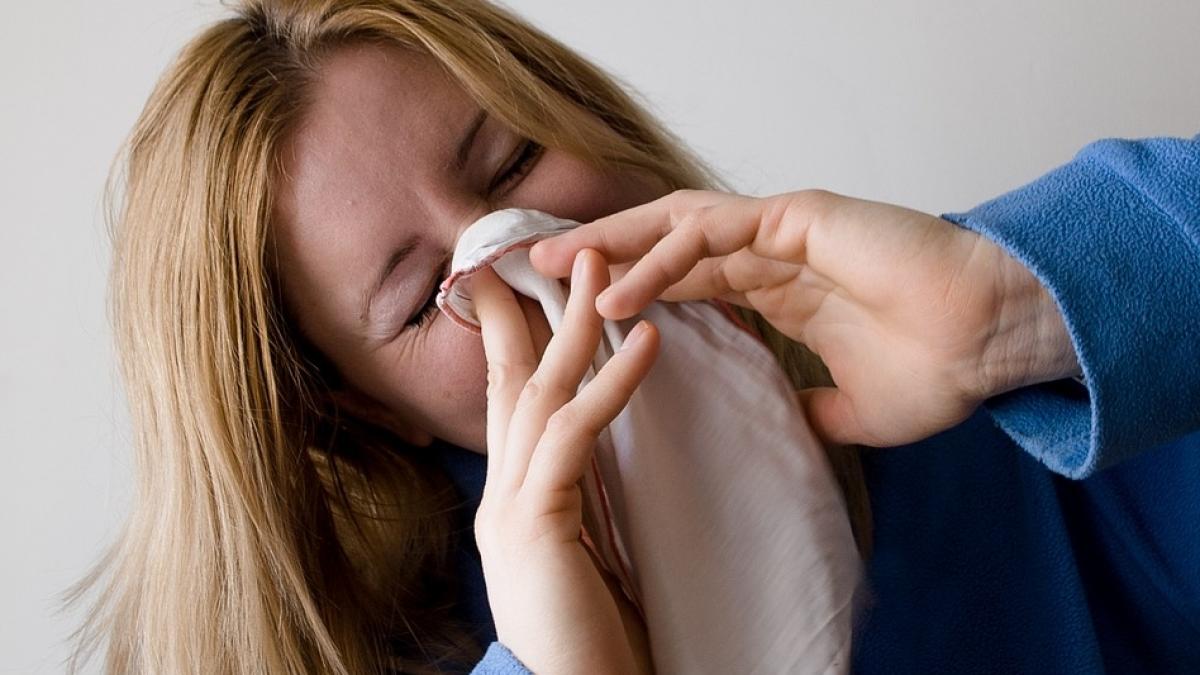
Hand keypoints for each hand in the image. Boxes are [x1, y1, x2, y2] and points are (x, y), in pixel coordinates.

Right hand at [473, 248, 658, 673]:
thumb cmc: (591, 638)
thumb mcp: (582, 556)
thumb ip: (578, 502)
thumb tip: (596, 459)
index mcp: (512, 497)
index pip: (510, 396)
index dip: (517, 332)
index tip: (532, 279)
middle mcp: (499, 492)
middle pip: (513, 377)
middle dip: (532, 305)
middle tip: (560, 246)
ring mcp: (509, 505)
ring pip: (538, 391)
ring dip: (572, 322)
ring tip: (601, 265)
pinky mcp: (537, 523)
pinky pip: (575, 436)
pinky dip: (611, 384)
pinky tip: (647, 342)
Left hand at [529, 189, 1080, 446]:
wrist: (996, 342)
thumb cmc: (943, 367)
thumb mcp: (857, 408)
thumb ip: (816, 409)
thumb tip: (795, 425)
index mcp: (778, 288)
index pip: (684, 280)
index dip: (630, 288)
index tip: (575, 311)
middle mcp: (771, 253)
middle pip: (664, 245)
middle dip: (601, 255)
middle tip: (540, 274)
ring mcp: (783, 231)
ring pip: (676, 227)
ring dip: (613, 247)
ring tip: (555, 269)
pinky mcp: (800, 219)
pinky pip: (714, 232)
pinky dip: (662, 258)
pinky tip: (619, 289)